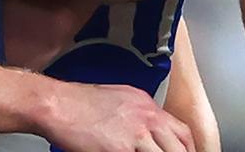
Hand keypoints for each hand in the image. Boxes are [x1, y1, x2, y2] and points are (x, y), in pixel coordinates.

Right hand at [39, 81, 195, 151]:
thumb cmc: (78, 102)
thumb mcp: (118, 98)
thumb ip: (137, 114)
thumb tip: (147, 130)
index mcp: (146, 105)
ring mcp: (136, 134)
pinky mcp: (121, 150)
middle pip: (179, 148)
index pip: (182, 132)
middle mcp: (146, 118)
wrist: (57, 104)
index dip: (187, 149)